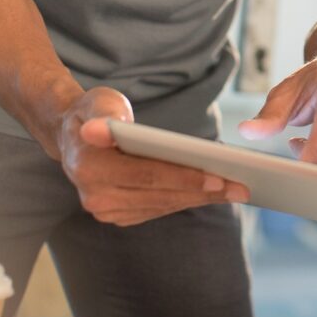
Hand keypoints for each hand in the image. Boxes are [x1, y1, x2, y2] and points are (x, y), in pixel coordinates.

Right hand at [58, 87, 250, 226]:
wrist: (75, 134)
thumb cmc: (95, 112)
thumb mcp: (100, 101)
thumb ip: (106, 113)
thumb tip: (108, 127)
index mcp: (89, 167)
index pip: (146, 174)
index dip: (184, 177)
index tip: (219, 178)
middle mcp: (94, 196)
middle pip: (160, 195)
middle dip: (204, 192)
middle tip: (241, 187)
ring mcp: (105, 210)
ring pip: (163, 205)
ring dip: (201, 199)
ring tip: (235, 190)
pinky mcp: (117, 215)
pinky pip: (158, 209)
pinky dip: (186, 200)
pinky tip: (213, 193)